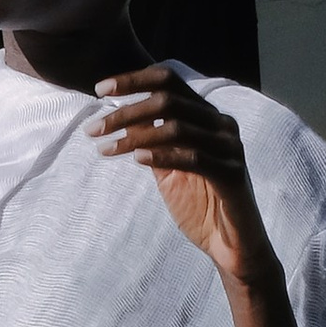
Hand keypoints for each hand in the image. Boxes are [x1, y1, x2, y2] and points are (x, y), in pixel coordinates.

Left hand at [89, 70, 273, 284]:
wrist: (231, 246)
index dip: (134, 80)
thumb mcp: (167, 167)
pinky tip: (136, 159)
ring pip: (177, 128)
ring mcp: (230, 147)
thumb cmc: (200, 206)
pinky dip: (162, 155)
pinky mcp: (232, 173)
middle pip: (168, 100)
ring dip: (134, 137)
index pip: (170, 81)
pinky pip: (193, 157)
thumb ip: (151, 139)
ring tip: (104, 148)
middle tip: (93, 130)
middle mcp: (221, 124)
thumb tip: (122, 113)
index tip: (100, 90)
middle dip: (125, 112)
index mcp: (206, 116)